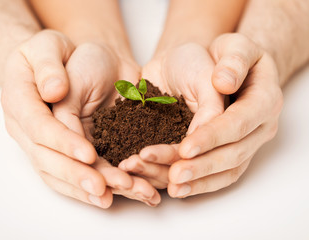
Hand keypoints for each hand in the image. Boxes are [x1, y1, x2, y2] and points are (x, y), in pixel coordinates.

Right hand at [1, 30, 111, 207]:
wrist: (72, 63)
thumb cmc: (60, 53)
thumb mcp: (50, 46)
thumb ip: (49, 66)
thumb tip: (52, 92)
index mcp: (19, 98)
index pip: (38, 126)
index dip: (62, 142)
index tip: (88, 153)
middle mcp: (25, 126)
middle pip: (45, 157)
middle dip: (74, 174)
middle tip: (101, 187)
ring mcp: (40, 142)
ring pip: (56, 173)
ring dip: (82, 188)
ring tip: (108, 198)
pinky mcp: (59, 150)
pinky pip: (67, 174)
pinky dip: (85, 187)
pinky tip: (105, 196)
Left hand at [169, 33, 282, 196]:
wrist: (224, 68)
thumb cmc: (227, 56)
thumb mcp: (234, 46)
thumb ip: (233, 61)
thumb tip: (224, 83)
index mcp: (264, 100)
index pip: (238, 123)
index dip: (212, 137)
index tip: (185, 147)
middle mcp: (261, 127)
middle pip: (234, 154)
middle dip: (202, 166)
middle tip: (174, 175)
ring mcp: (248, 143)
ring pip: (226, 171)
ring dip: (198, 181)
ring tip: (171, 187)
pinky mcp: (233, 153)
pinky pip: (220, 175)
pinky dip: (199, 184)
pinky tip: (177, 189)